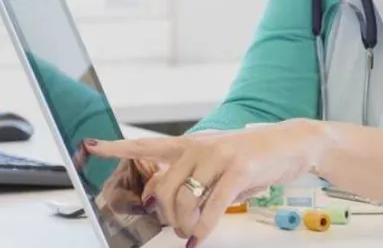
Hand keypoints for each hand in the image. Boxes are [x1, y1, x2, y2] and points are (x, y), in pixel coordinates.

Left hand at [85, 120, 333, 245]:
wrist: (291, 144)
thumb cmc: (251, 157)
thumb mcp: (214, 164)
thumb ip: (187, 177)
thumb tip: (156, 199)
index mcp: (189, 145)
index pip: (145, 144)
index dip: (116, 147)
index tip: (91, 145)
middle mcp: (198, 147)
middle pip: (161, 186)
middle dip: (164, 215)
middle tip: (176, 229)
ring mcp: (217, 157)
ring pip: (183, 198)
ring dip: (183, 224)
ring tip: (191, 233)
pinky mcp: (238, 170)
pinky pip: (211, 205)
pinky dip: (203, 227)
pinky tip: (200, 238)